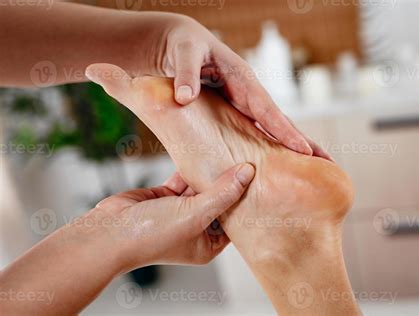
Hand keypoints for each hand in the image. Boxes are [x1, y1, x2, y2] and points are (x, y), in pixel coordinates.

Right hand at [87, 163, 254, 269]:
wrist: (109, 232)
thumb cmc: (151, 235)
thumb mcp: (195, 214)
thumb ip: (222, 192)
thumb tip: (247, 173)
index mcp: (207, 244)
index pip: (234, 219)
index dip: (245, 199)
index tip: (258, 177)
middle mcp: (195, 229)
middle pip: (218, 201)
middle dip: (228, 182)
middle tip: (245, 158)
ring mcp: (179, 212)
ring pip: (200, 187)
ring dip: (208, 172)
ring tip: (225, 150)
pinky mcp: (165, 197)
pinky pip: (182, 180)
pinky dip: (188, 168)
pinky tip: (199, 152)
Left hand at [148, 15, 314, 155]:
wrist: (179, 44)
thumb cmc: (185, 45)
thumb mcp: (185, 54)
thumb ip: (186, 74)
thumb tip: (185, 98)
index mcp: (243, 79)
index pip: (267, 109)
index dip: (285, 131)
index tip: (304, 150)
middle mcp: (248, 94)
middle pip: (279, 122)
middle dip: (302, 142)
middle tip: (327, 164)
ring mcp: (243, 104)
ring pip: (270, 129)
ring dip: (288, 148)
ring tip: (311, 170)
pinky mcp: (233, 112)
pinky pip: (253, 132)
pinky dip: (266, 148)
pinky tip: (273, 166)